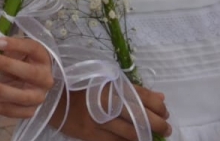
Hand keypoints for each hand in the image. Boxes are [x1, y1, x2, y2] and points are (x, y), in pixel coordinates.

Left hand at [0, 34, 54, 118]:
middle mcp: (45, 78)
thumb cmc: (20, 63)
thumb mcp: (11, 52)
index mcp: (42, 58)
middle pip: (30, 72)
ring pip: (21, 96)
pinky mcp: (29, 111)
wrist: (31, 85)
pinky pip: (12, 112)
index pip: (32, 48)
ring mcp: (38, 97)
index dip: (16, 45)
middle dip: (7, 65)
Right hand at [51, 85, 170, 140]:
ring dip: (147, 136)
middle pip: (140, 116)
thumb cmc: (82, 88)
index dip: (159, 106)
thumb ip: (133, 90)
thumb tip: (160, 97)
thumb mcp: (107, 83)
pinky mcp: (90, 135)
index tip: (165, 112)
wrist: (53, 99)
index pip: (143, 96)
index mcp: (111, 85)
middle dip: (159, 124)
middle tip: (166, 129)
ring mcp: (98, 120)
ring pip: (131, 133)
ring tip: (154, 137)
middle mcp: (106, 102)